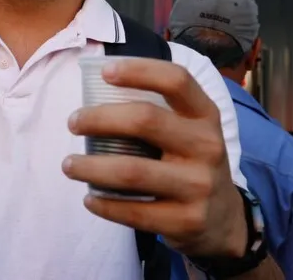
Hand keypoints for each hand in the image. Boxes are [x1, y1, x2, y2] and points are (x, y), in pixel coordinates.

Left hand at [61, 58, 246, 257]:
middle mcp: (207, 146)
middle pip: (145, 120)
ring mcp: (198, 186)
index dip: (139, 70)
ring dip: (91, 167)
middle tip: (73, 122)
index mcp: (205, 116)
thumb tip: (95, 91)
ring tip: (69, 164)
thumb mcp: (190, 131)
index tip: (105, 72)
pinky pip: (135, 211)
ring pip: (132, 171)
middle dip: (99, 119)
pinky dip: (104, 204)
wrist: (224, 219)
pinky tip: (89, 198)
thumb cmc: (191, 162)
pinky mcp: (187, 221)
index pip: (176, 81)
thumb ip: (158, 112)